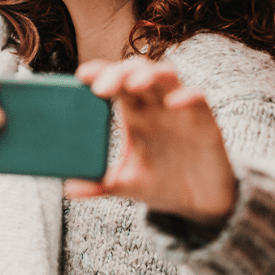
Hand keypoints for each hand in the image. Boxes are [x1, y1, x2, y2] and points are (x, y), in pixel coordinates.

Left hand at [66, 57, 235, 226]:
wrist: (200, 203)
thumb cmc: (163, 183)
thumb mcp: (126, 185)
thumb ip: (100, 184)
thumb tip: (69, 189)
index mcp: (135, 114)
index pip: (116, 82)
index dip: (101, 72)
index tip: (81, 76)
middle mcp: (156, 105)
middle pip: (138, 71)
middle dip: (119, 72)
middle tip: (101, 88)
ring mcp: (181, 110)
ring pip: (167, 75)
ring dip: (150, 75)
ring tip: (132, 85)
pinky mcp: (205, 122)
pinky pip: (198, 99)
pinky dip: (187, 97)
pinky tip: (173, 104)